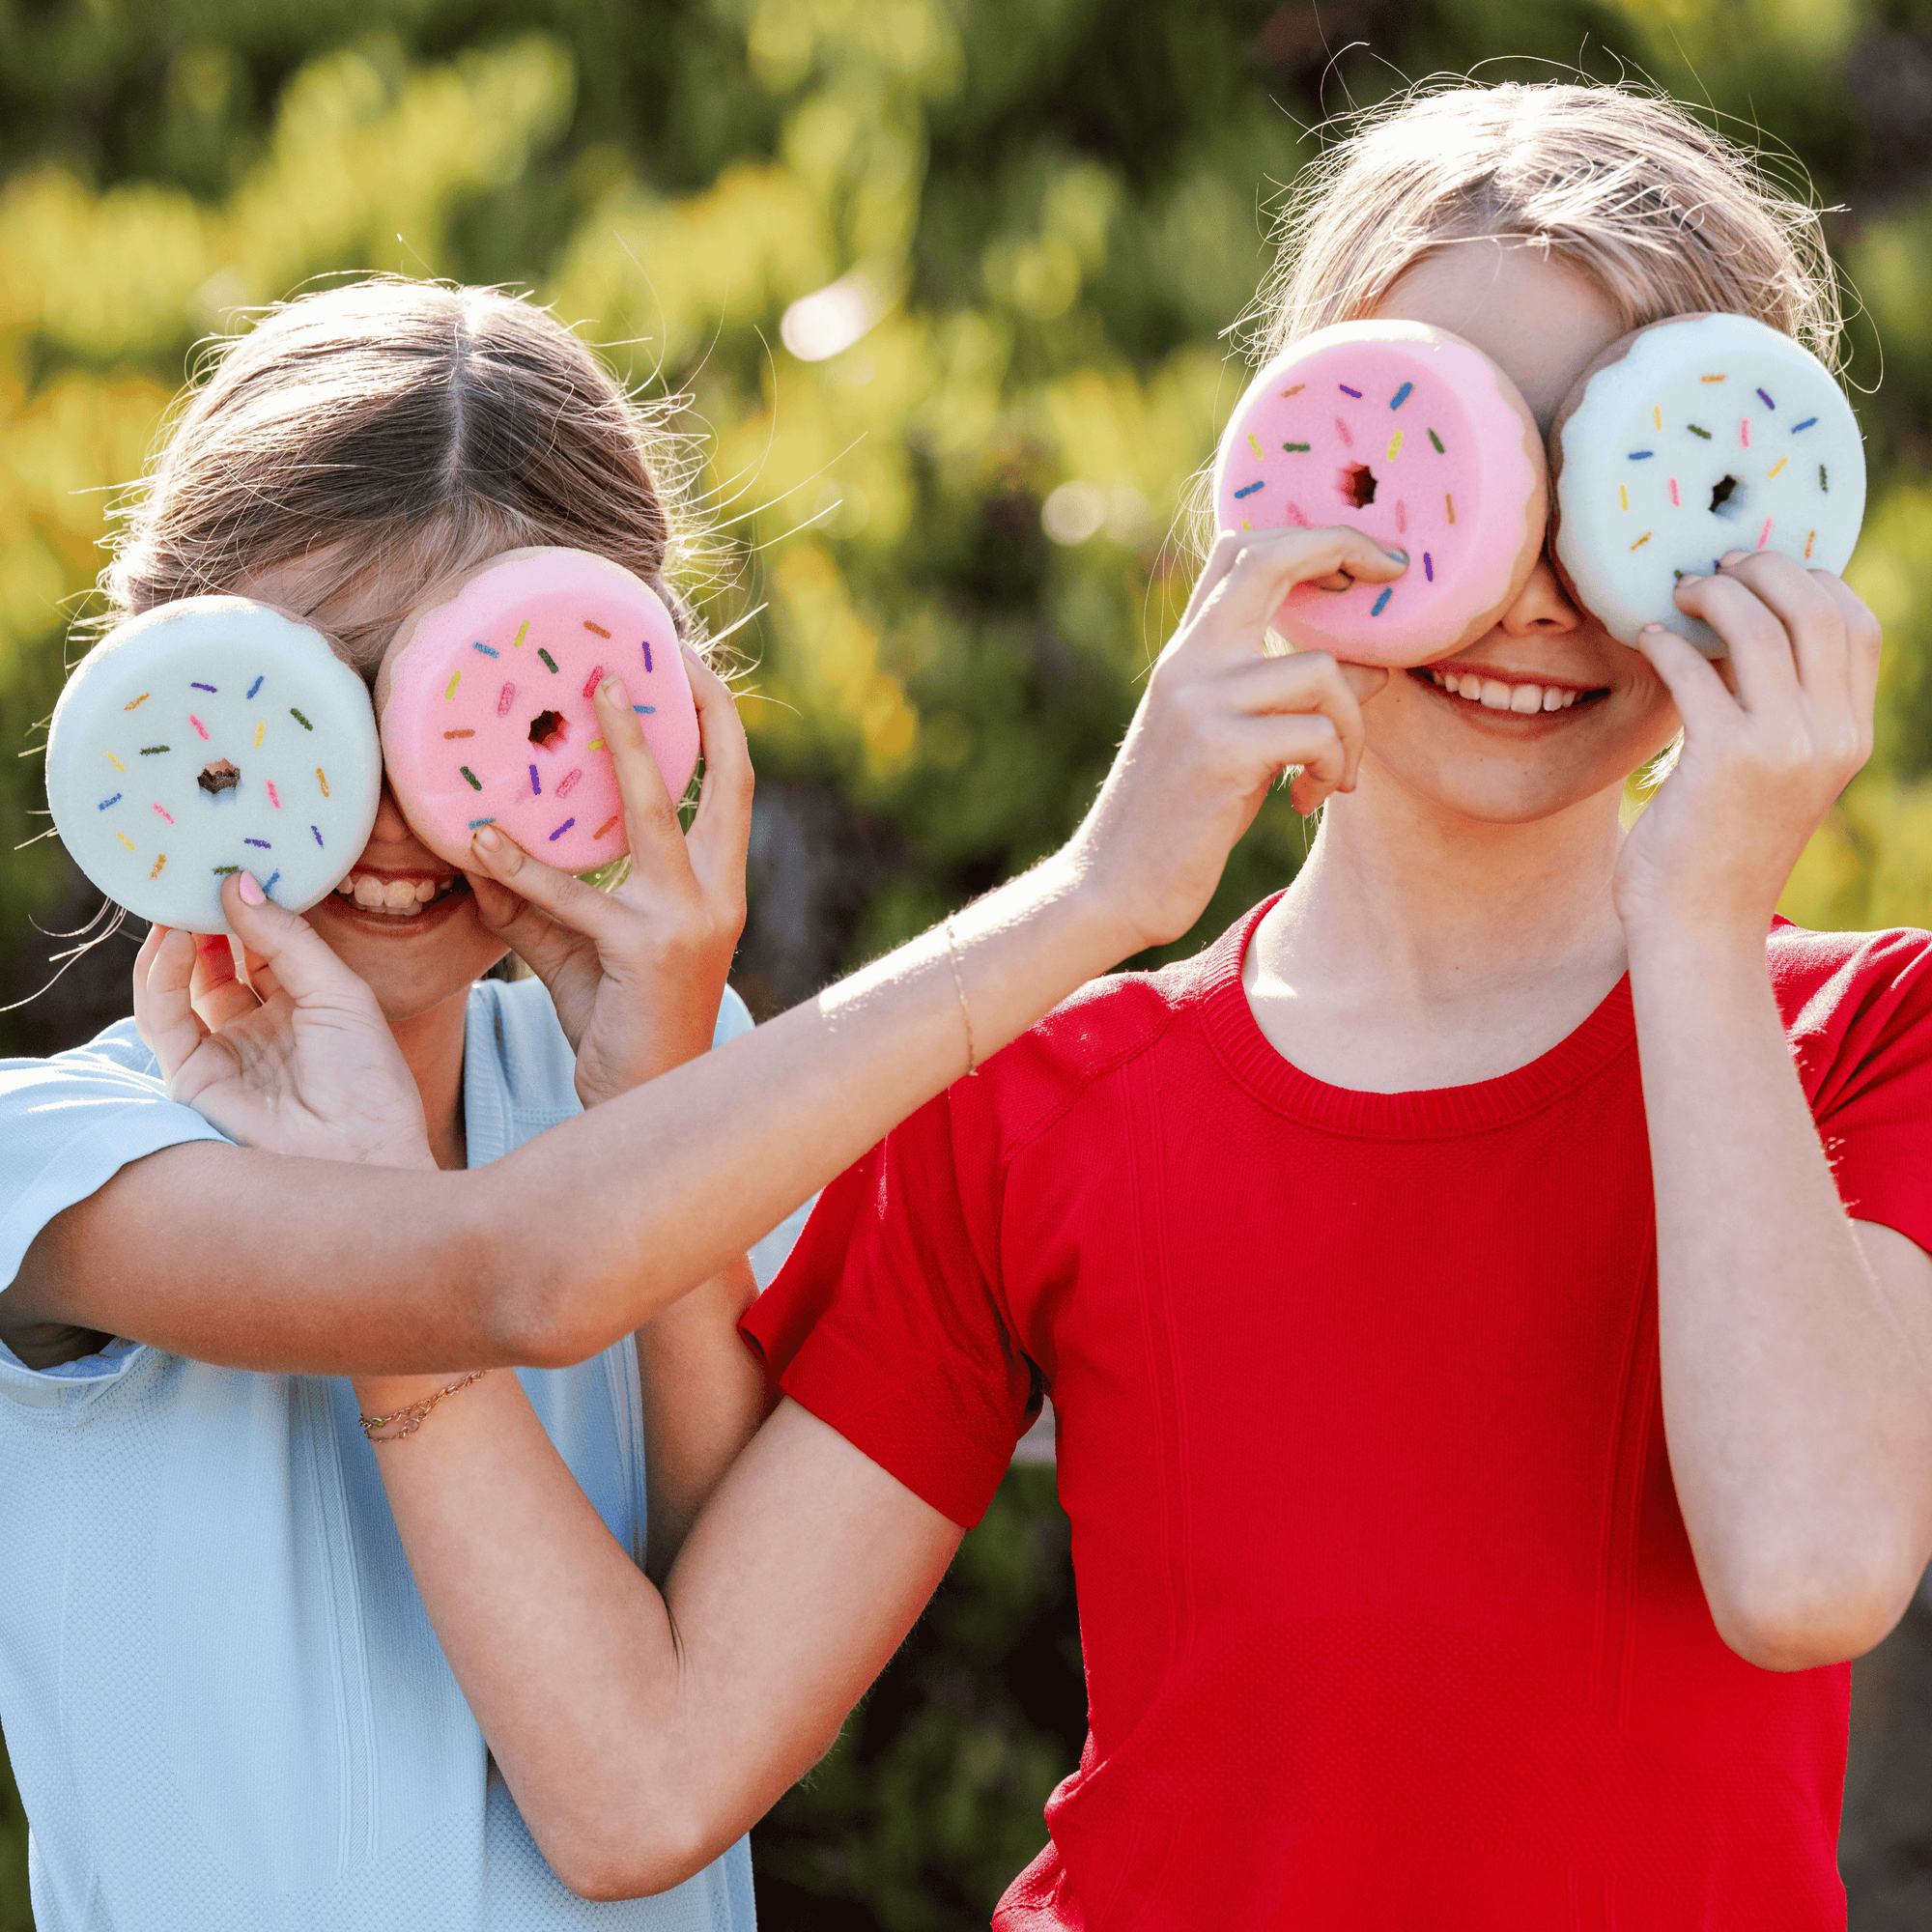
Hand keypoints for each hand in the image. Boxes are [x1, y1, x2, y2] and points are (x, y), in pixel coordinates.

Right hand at [134, 874, 435, 1168]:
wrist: (359, 1155)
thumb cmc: (368, 1080)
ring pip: (183, 982)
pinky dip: (161, 974)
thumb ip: (287, 938)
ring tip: (180, 892)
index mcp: (308, 1007)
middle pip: (220, 959)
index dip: (250, 906)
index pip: (266, 945)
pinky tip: (175, 936)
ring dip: (178, 937)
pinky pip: (163, 1016)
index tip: (236, 861)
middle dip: (206, 915)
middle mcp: (262, 1027)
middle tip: (196, 867)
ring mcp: (225, 1051)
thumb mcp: (339, 992)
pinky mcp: (191, 1076)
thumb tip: (238, 883)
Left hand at [463, 653, 752, 1107]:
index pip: (732, 787)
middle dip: (700, 711)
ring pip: (653, 814)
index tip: (689, 664)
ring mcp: (688, 919)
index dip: (718, 723)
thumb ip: (535, 897)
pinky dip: (524, 866)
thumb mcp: (576, 947)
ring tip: (592, 695)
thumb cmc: (617, 1021)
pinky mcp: (645, 949)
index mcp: (718, 885)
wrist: (645, 1102)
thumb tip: (474, 843)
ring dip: (625, 746)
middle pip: (726, 780)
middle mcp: (718, 894)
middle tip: (649, 655)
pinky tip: (481, 841)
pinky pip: (575, 895)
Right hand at [1066, 525, 1400, 952]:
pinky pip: (1318, 734)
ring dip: (1353, 731)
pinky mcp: (1219, 752)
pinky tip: (1304, 799)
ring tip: (1334, 775)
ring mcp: (1200, 703)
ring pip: (1324, 672)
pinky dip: (1331, 768)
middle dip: (1347, 550)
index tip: (1364, 561)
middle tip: (1394, 577)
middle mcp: (1189, 662)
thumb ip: (1284, 697)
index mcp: (1187, 652)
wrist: (1111, 886)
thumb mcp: (1232, 744)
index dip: (1309, 537)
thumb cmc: (1178, 818)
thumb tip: (1374, 670)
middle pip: (1273, 560)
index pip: (1241, 551)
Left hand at [1614, 550, 1880, 948]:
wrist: (1699, 929)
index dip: (1813, 581)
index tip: (1762, 571)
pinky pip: (1699, 670)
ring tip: (1678, 592)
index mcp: (1850, 736)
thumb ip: (1779, 716)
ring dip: (1714, 594)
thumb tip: (1742, 637)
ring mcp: (1784, 747)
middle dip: (1766, 569)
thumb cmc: (1718, 852)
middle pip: (1818, 608)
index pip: (1858, 626)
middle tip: (1716, 566)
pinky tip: (1646, 638)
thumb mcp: (1775, 778)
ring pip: (1761, 626)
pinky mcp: (1726, 759)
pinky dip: (1669, 642)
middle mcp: (1831, 736)